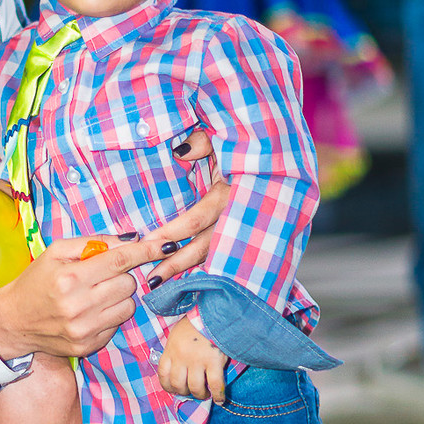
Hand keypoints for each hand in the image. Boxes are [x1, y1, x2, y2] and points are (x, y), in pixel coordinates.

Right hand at [0, 236, 141, 361]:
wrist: (13, 321)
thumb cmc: (36, 280)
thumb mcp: (55, 252)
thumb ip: (93, 242)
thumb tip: (132, 240)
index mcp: (70, 278)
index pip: (119, 260)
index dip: (145, 252)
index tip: (165, 245)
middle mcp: (79, 306)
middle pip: (129, 284)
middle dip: (121, 276)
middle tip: (101, 276)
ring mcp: (85, 329)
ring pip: (128, 306)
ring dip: (118, 297)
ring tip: (95, 295)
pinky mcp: (88, 346)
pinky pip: (117, 325)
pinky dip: (109, 315)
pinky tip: (90, 312)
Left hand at [134, 131, 230, 281]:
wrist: (275, 160)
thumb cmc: (243, 149)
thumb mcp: (223, 140)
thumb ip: (202, 142)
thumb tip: (180, 151)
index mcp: (228, 194)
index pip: (196, 219)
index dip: (171, 232)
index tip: (147, 242)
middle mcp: (236, 216)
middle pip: (203, 247)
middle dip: (176, 264)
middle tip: (151, 280)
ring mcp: (243, 229)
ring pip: (211, 255)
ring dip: (186, 270)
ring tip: (160, 283)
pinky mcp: (244, 236)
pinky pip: (219, 255)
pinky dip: (200, 268)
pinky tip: (183, 281)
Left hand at [156, 317, 226, 402]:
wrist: (214, 314)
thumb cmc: (196, 324)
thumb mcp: (177, 334)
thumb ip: (174, 351)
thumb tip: (175, 369)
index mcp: (171, 349)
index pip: (163, 374)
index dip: (167, 386)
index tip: (173, 390)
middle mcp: (182, 357)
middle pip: (178, 384)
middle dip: (183, 392)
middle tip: (190, 392)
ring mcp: (198, 360)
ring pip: (195, 387)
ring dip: (199, 394)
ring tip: (204, 394)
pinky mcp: (214, 362)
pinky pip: (214, 385)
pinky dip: (217, 395)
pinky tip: (219, 400)